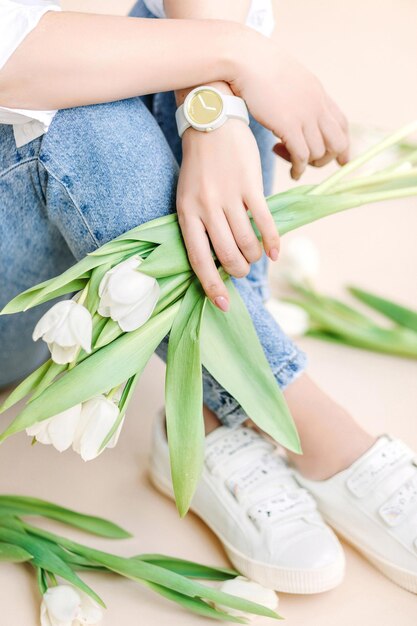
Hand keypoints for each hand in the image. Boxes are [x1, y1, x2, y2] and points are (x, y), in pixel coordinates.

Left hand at [177, 119, 279, 310]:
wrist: (211, 123)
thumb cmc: (199, 167)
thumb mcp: (187, 197)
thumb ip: (199, 226)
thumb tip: (215, 261)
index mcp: (186, 214)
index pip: (198, 259)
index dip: (210, 285)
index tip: (222, 304)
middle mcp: (206, 208)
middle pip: (226, 255)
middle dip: (237, 271)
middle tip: (242, 270)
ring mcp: (229, 197)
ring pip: (246, 243)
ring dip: (254, 257)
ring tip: (255, 257)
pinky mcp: (250, 186)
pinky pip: (264, 223)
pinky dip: (272, 242)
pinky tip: (274, 253)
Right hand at [229, 29, 349, 179]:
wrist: (247, 60)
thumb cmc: (259, 68)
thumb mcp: (290, 81)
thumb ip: (299, 97)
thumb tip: (297, 110)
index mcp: (318, 95)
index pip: (342, 124)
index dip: (343, 145)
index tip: (341, 160)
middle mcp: (317, 106)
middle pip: (338, 142)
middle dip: (328, 159)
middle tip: (311, 163)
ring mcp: (304, 116)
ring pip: (319, 152)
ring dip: (307, 163)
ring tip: (290, 161)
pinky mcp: (288, 126)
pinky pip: (301, 156)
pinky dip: (299, 168)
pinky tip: (293, 173)